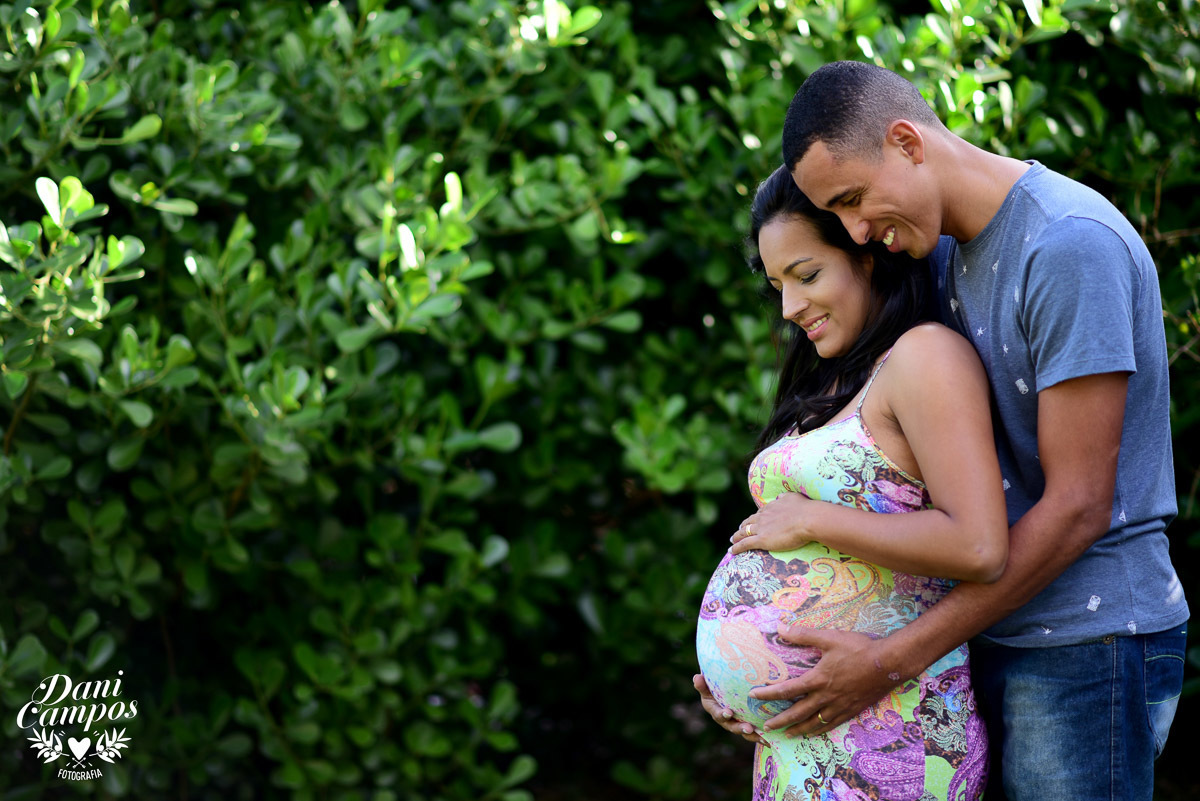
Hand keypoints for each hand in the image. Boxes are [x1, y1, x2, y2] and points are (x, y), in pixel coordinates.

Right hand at [692, 673, 767, 745]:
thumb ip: (702, 684)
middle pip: (733, 727)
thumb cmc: (715, 687)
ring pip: (745, 732)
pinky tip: (771, 738)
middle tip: (748, 728)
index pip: (718, 714)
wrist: (726, 690)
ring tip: (762, 737)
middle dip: (740, 728)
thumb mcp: (707, 686)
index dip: (722, 714)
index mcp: (715, 711)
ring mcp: (738, 723)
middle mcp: (727, 720)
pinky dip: (762, 736)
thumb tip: (696, 677)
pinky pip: (755, 732)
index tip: (728, 713)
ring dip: (753, 735)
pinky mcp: (749, 725)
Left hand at [730, 493, 814, 553]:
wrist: (808, 519)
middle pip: (749, 521)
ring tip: (733, 540)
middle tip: (739, 529)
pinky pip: (745, 544)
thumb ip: (785, 497)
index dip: (755, 518)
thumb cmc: (805, 509)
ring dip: (737, 536)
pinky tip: (731, 550)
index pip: (760, 513)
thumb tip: (780, 497)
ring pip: (744, 532)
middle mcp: (763, 516)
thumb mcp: (793, 497)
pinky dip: (736, 547)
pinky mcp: (762, 540)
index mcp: (771, 507)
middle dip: (743, 526)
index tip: (753, 521)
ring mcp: (761, 528)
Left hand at [749, 626, 900, 736]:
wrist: (889, 663)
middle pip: (798, 713)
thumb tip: (780, 628)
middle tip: (765, 727)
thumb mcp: (830, 637)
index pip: (787, 690)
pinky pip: (832, 724)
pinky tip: (815, 732)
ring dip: (798, 729)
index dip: (768, 694)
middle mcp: (827, 697)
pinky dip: (820, 730)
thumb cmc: (859, 648)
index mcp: (818, 679)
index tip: (754, 696)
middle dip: (780, 720)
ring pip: (815, 723)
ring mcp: (840, 706)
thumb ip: (804, 634)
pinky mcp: (852, 710)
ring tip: (787, 735)